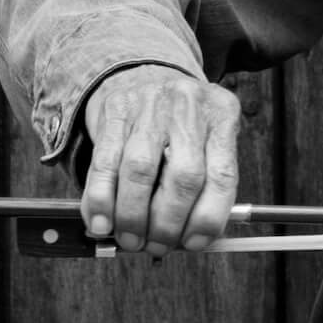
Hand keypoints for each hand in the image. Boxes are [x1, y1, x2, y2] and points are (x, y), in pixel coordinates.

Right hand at [80, 65, 241, 251]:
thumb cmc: (180, 126)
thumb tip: (187, 242)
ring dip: (133, 216)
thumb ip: (203, 189)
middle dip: (167, 223)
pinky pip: (105, 163)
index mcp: (222, 116)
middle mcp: (189, 106)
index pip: (223, 175)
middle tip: (156, 247)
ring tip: (130, 240)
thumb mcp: (205, 144)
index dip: (208, 218)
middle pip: (183, 176)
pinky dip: (101, 200)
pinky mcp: (115, 110)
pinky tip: (100, 223)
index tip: (193, 244)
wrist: (144, 76)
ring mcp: (150, 104)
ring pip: (140, 171)